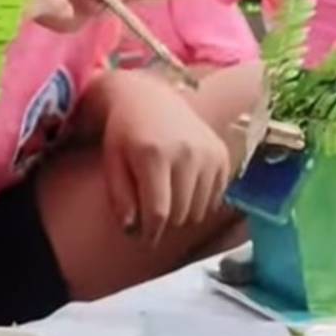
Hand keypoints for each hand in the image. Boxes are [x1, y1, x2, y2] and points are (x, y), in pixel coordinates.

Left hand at [100, 73, 231, 243]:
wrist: (149, 97)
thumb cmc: (124, 132)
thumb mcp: (112, 161)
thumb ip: (120, 196)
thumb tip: (132, 230)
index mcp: (154, 156)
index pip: (158, 212)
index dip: (150, 233)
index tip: (143, 239)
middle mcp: (187, 154)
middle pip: (180, 214)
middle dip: (164, 222)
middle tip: (151, 213)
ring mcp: (209, 154)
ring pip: (200, 210)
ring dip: (182, 213)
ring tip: (165, 197)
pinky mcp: (222, 155)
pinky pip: (216, 197)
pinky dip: (200, 201)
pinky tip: (183, 187)